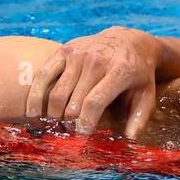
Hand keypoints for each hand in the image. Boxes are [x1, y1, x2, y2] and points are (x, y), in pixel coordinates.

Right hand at [25, 26, 159, 135]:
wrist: (128, 41)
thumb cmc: (138, 74)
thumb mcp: (147, 95)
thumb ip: (140, 119)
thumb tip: (129, 139)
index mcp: (119, 71)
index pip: (94, 102)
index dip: (85, 123)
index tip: (82, 136)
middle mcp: (96, 60)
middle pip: (72, 101)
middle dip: (68, 124)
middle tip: (69, 135)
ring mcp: (77, 54)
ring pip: (56, 93)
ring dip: (52, 115)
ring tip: (53, 128)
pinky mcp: (63, 50)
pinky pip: (43, 76)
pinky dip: (35, 96)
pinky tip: (32, 113)